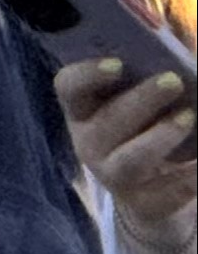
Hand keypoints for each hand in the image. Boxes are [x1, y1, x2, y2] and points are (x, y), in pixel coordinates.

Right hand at [57, 58, 196, 230]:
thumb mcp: (147, 101)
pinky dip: (191, 176)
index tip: (117, 63)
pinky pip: (167, 194)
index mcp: (85, 110)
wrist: (159, 201)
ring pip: (130, 159)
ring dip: (161, 136)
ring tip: (191, 117)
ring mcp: (113, 177)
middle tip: (173, 81)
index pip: (68, 87)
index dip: (87, 74)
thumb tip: (189, 47)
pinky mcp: (143, 206)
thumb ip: (160, 70)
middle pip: (107, 122)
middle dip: (140, 100)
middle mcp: (89, 142)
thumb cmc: (151, 132)